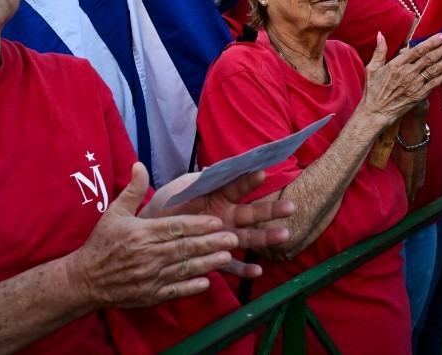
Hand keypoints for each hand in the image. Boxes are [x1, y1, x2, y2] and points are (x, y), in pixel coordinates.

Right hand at [65, 163, 244, 308]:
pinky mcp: (149, 296)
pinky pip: (174, 291)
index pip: (174, 227)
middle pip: (184, 248)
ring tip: (226, 257)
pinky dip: (190, 287)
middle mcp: (147, 255)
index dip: (197, 225)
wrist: (85, 279)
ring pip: (183, 269)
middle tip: (233, 237)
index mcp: (141, 233)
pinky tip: (207, 282)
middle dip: (210, 243)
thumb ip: (133, 190)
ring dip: (206, 264)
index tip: (216, 221)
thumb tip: (140, 164)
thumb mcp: (114, 212)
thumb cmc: (102, 242)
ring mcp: (149, 277)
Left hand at [144, 169, 293, 278]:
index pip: (237, 186)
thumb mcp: (181, 188)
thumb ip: (197, 180)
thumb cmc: (167, 205)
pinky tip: (257, 272)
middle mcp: (226, 215)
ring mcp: (223, 237)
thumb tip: (213, 168)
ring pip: (248, 237)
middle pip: (252, 212)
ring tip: (284, 235)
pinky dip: (244, 269)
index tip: (262, 171)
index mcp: (219, 195)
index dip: (249, 180)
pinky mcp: (214, 256)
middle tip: (290, 207)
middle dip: (271, 211)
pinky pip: (231, 264)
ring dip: (266, 237)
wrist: (150, 232)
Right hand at [359, 32, 441, 126]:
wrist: (375, 113)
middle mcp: (407, 74)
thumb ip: (379, 51)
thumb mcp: (372, 68)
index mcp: (396, 65)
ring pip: (435, 70)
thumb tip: (380, 34)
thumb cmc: (373, 90)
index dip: (432, 42)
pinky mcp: (418, 96)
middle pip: (430, 58)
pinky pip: (434, 84)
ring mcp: (414, 85)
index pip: (418, 50)